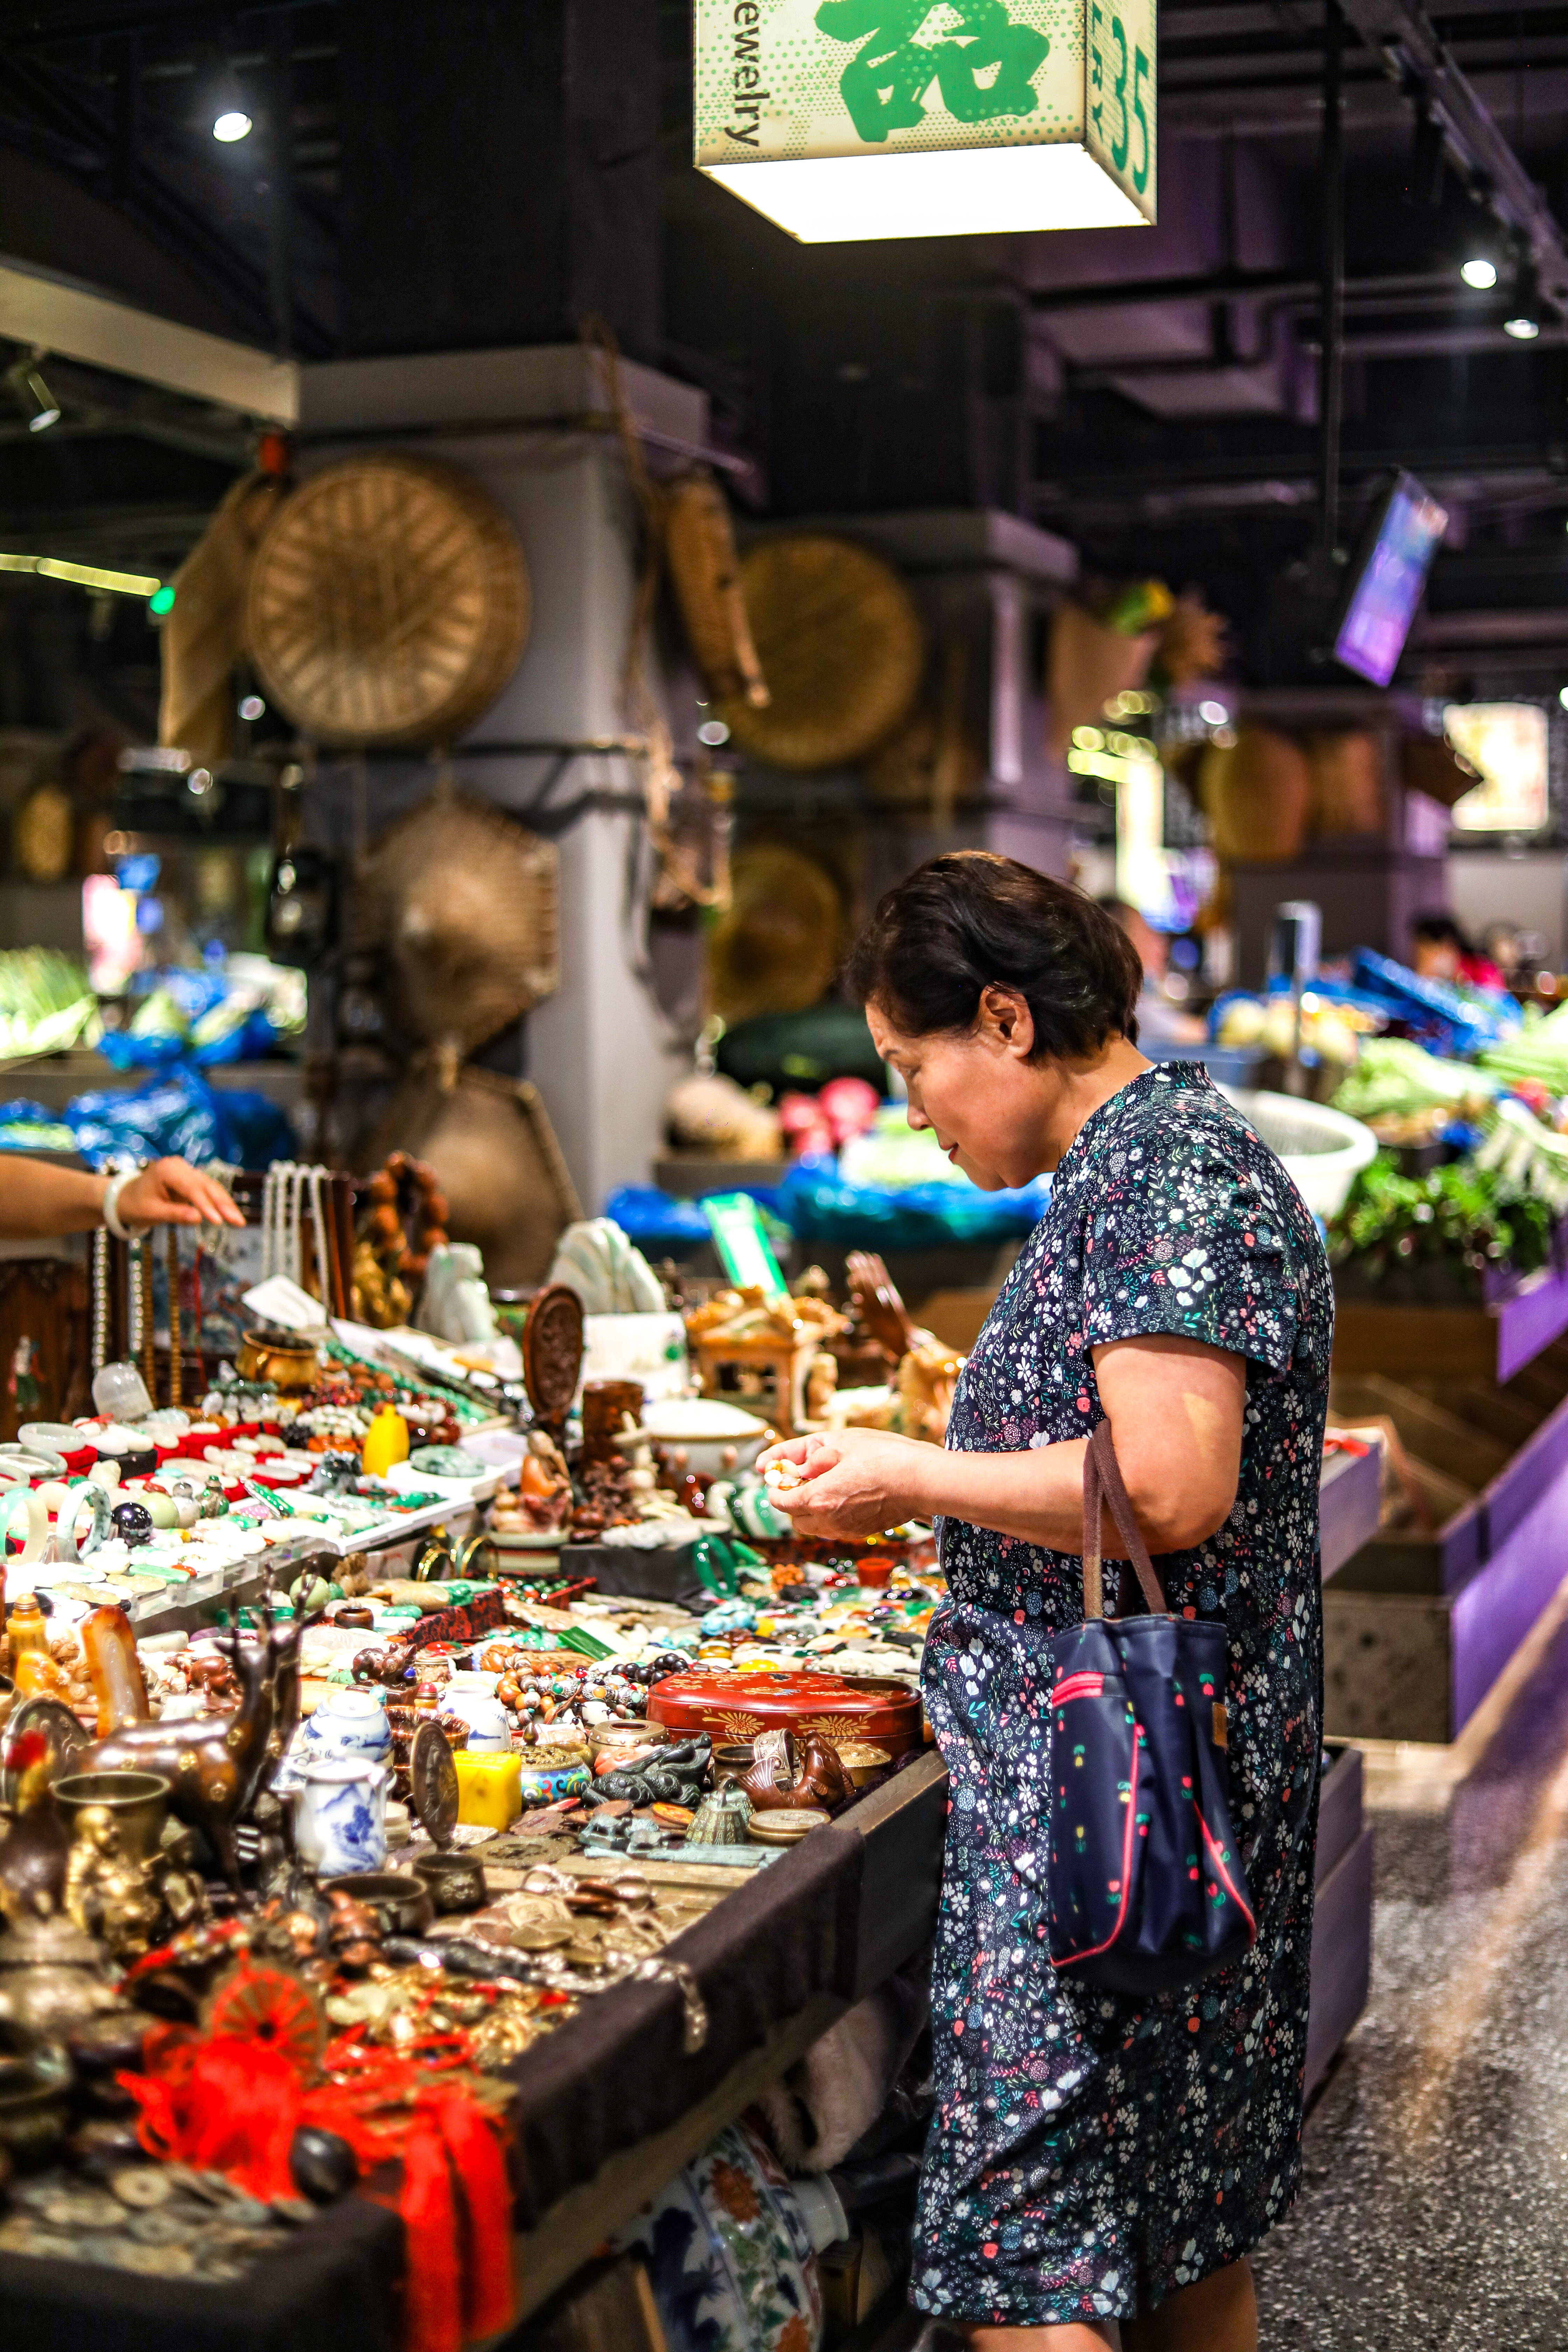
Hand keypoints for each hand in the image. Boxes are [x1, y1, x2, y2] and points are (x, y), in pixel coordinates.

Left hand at [116, 1157, 244, 1228]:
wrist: (125, 1198)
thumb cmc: (135, 1206)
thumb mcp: (151, 1212)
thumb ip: (175, 1214)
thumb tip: (199, 1219)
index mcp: (167, 1170)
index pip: (191, 1188)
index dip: (206, 1205)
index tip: (218, 1221)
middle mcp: (179, 1166)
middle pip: (206, 1185)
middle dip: (223, 1204)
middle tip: (238, 1222)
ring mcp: (186, 1171)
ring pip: (211, 1187)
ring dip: (225, 1204)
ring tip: (238, 1221)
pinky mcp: (190, 1179)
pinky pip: (207, 1190)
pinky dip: (218, 1202)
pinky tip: (230, 1214)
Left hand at [756, 1427, 935, 1539]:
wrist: (922, 1480)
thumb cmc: (884, 1456)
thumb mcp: (842, 1444)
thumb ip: (813, 1457)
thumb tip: (796, 1467)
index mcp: (818, 1497)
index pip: (780, 1501)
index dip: (774, 1487)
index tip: (776, 1477)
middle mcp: (828, 1520)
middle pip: (794, 1518)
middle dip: (790, 1500)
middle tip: (799, 1480)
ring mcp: (846, 1530)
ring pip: (813, 1527)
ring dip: (809, 1510)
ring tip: (823, 1486)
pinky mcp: (862, 1533)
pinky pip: (834, 1528)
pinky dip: (829, 1515)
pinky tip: (844, 1495)